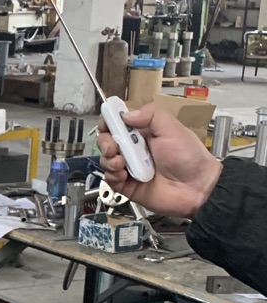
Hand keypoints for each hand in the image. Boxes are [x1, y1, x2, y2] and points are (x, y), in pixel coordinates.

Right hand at [97, 101, 221, 217]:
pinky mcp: (128, 185)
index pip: (118, 123)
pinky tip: (123, 174)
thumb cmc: (190, 158)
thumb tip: (127, 115)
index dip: (109, 122)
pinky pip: (110, 179)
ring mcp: (130, 167)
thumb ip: (151, 114)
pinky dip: (112, 175)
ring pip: (105, 160)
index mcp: (143, 132)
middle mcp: (134, 149)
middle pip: (106, 141)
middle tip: (114, 147)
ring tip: (121, 163)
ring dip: (108, 160)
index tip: (108, 124)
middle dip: (105, 142)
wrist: (197, 187)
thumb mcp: (172, 128)